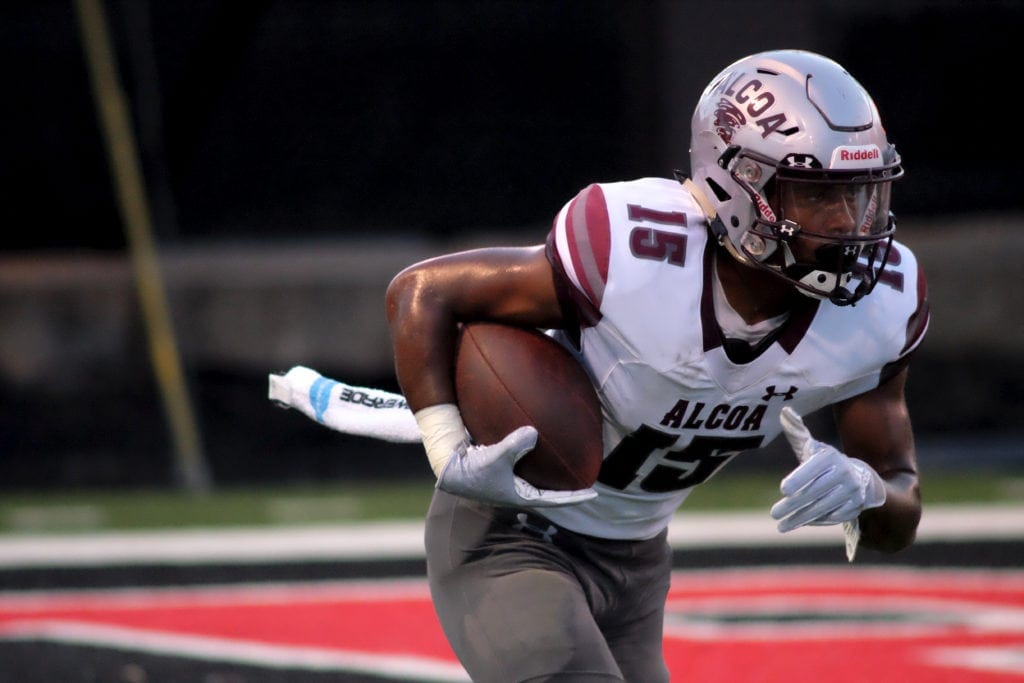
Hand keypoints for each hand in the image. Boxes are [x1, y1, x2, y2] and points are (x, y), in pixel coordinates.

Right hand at [437, 426, 597, 507]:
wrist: (448, 469)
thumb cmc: (471, 470)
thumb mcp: (494, 458)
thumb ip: (514, 446)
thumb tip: (534, 433)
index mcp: (521, 496)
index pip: (555, 500)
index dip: (575, 498)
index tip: (594, 495)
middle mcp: (518, 490)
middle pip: (550, 491)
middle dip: (568, 486)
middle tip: (587, 478)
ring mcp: (510, 481)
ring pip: (538, 478)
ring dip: (553, 474)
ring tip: (569, 464)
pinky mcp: (503, 470)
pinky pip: (527, 465)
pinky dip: (537, 458)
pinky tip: (540, 442)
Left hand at [770, 407, 885, 532]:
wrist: (863, 478)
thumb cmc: (827, 462)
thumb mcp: (813, 447)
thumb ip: (797, 432)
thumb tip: (784, 412)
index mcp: (831, 457)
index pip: (814, 468)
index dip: (800, 478)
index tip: (783, 489)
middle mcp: (845, 473)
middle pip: (816, 491)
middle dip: (793, 505)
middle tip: (773, 514)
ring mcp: (852, 492)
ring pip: (824, 507)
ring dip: (801, 518)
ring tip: (781, 525)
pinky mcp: (856, 508)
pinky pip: (834, 516)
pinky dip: (816, 521)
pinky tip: (800, 523)